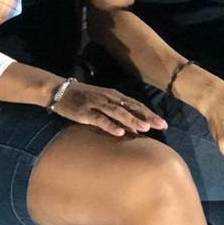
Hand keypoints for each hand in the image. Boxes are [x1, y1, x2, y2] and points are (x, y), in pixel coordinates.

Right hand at [49, 81, 167, 136]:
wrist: (60, 91)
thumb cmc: (84, 98)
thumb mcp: (103, 103)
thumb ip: (118, 115)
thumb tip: (135, 128)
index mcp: (114, 95)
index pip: (136, 105)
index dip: (150, 113)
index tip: (163, 123)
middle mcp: (108, 98)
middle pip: (131, 107)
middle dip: (147, 117)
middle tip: (161, 126)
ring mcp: (97, 104)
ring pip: (118, 112)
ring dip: (132, 120)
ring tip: (144, 128)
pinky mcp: (85, 112)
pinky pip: (99, 119)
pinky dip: (110, 126)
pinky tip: (119, 133)